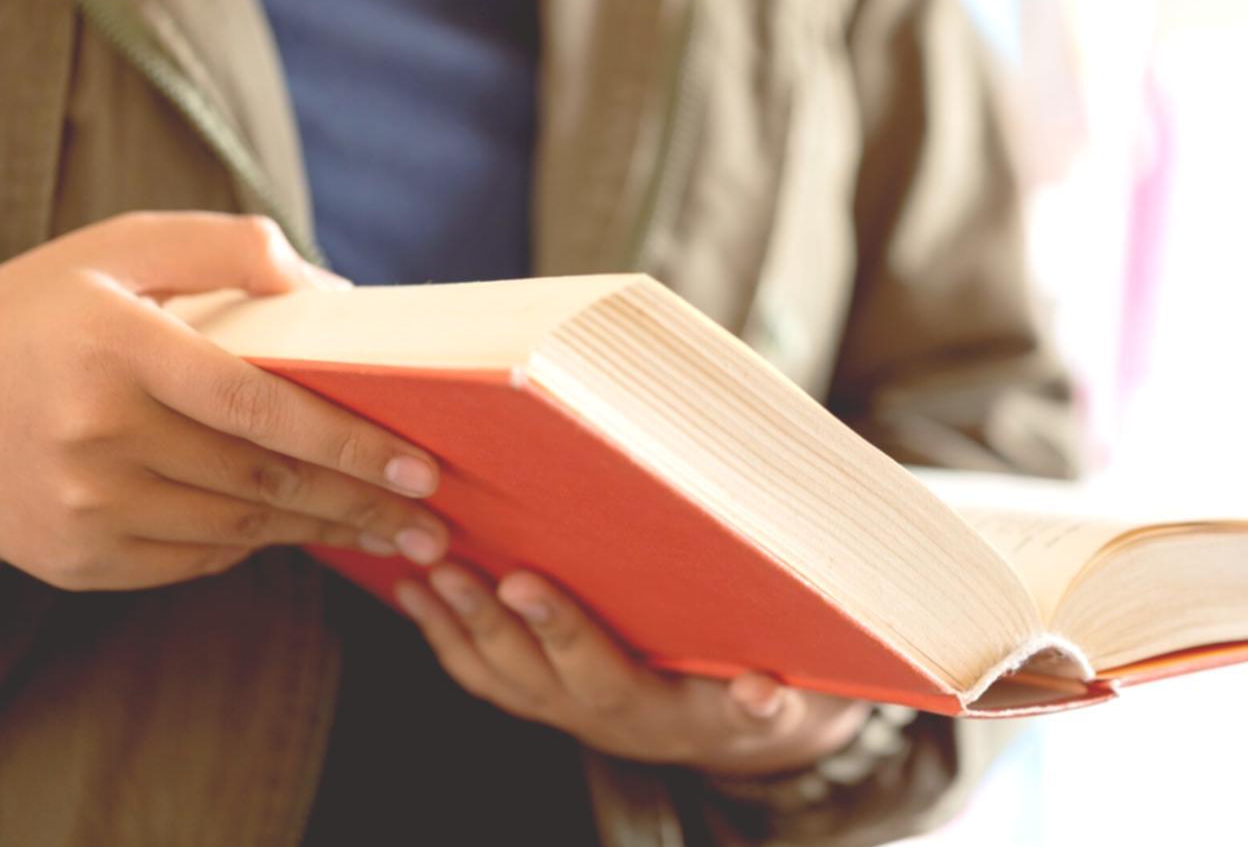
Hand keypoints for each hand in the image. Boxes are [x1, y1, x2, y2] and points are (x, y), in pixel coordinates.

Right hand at [0, 211, 449, 590]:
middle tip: (434, 525)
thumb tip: (328, 291)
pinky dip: (252, 543)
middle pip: (262, 478)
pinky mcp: (72, 556)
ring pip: (237, 525)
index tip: (420, 467)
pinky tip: (298, 530)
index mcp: (117, 349)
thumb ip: (227, 249)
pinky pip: (192, 559)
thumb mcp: (121, 248)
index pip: (261, 406)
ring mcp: (79, 506)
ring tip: (390, 536)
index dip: (350, 442)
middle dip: (360, 503)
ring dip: (322, 532)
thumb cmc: (41, 309)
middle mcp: (94, 435)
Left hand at [398, 565, 871, 775]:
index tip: (522, 584)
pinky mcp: (548, 701)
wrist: (739, 731)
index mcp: (657, 715)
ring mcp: (567, 714)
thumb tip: (763, 694)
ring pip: (496, 679)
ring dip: (450, 627)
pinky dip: (445, 637)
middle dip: (483, 620)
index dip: (560, 631)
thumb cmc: (765, 701)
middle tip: (445, 563)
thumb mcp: (785, 706)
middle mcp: (601, 722)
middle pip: (530, 677)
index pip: (600, 675)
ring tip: (416, 570)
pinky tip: (416, 594)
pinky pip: (485, 679)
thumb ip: (771, 702)